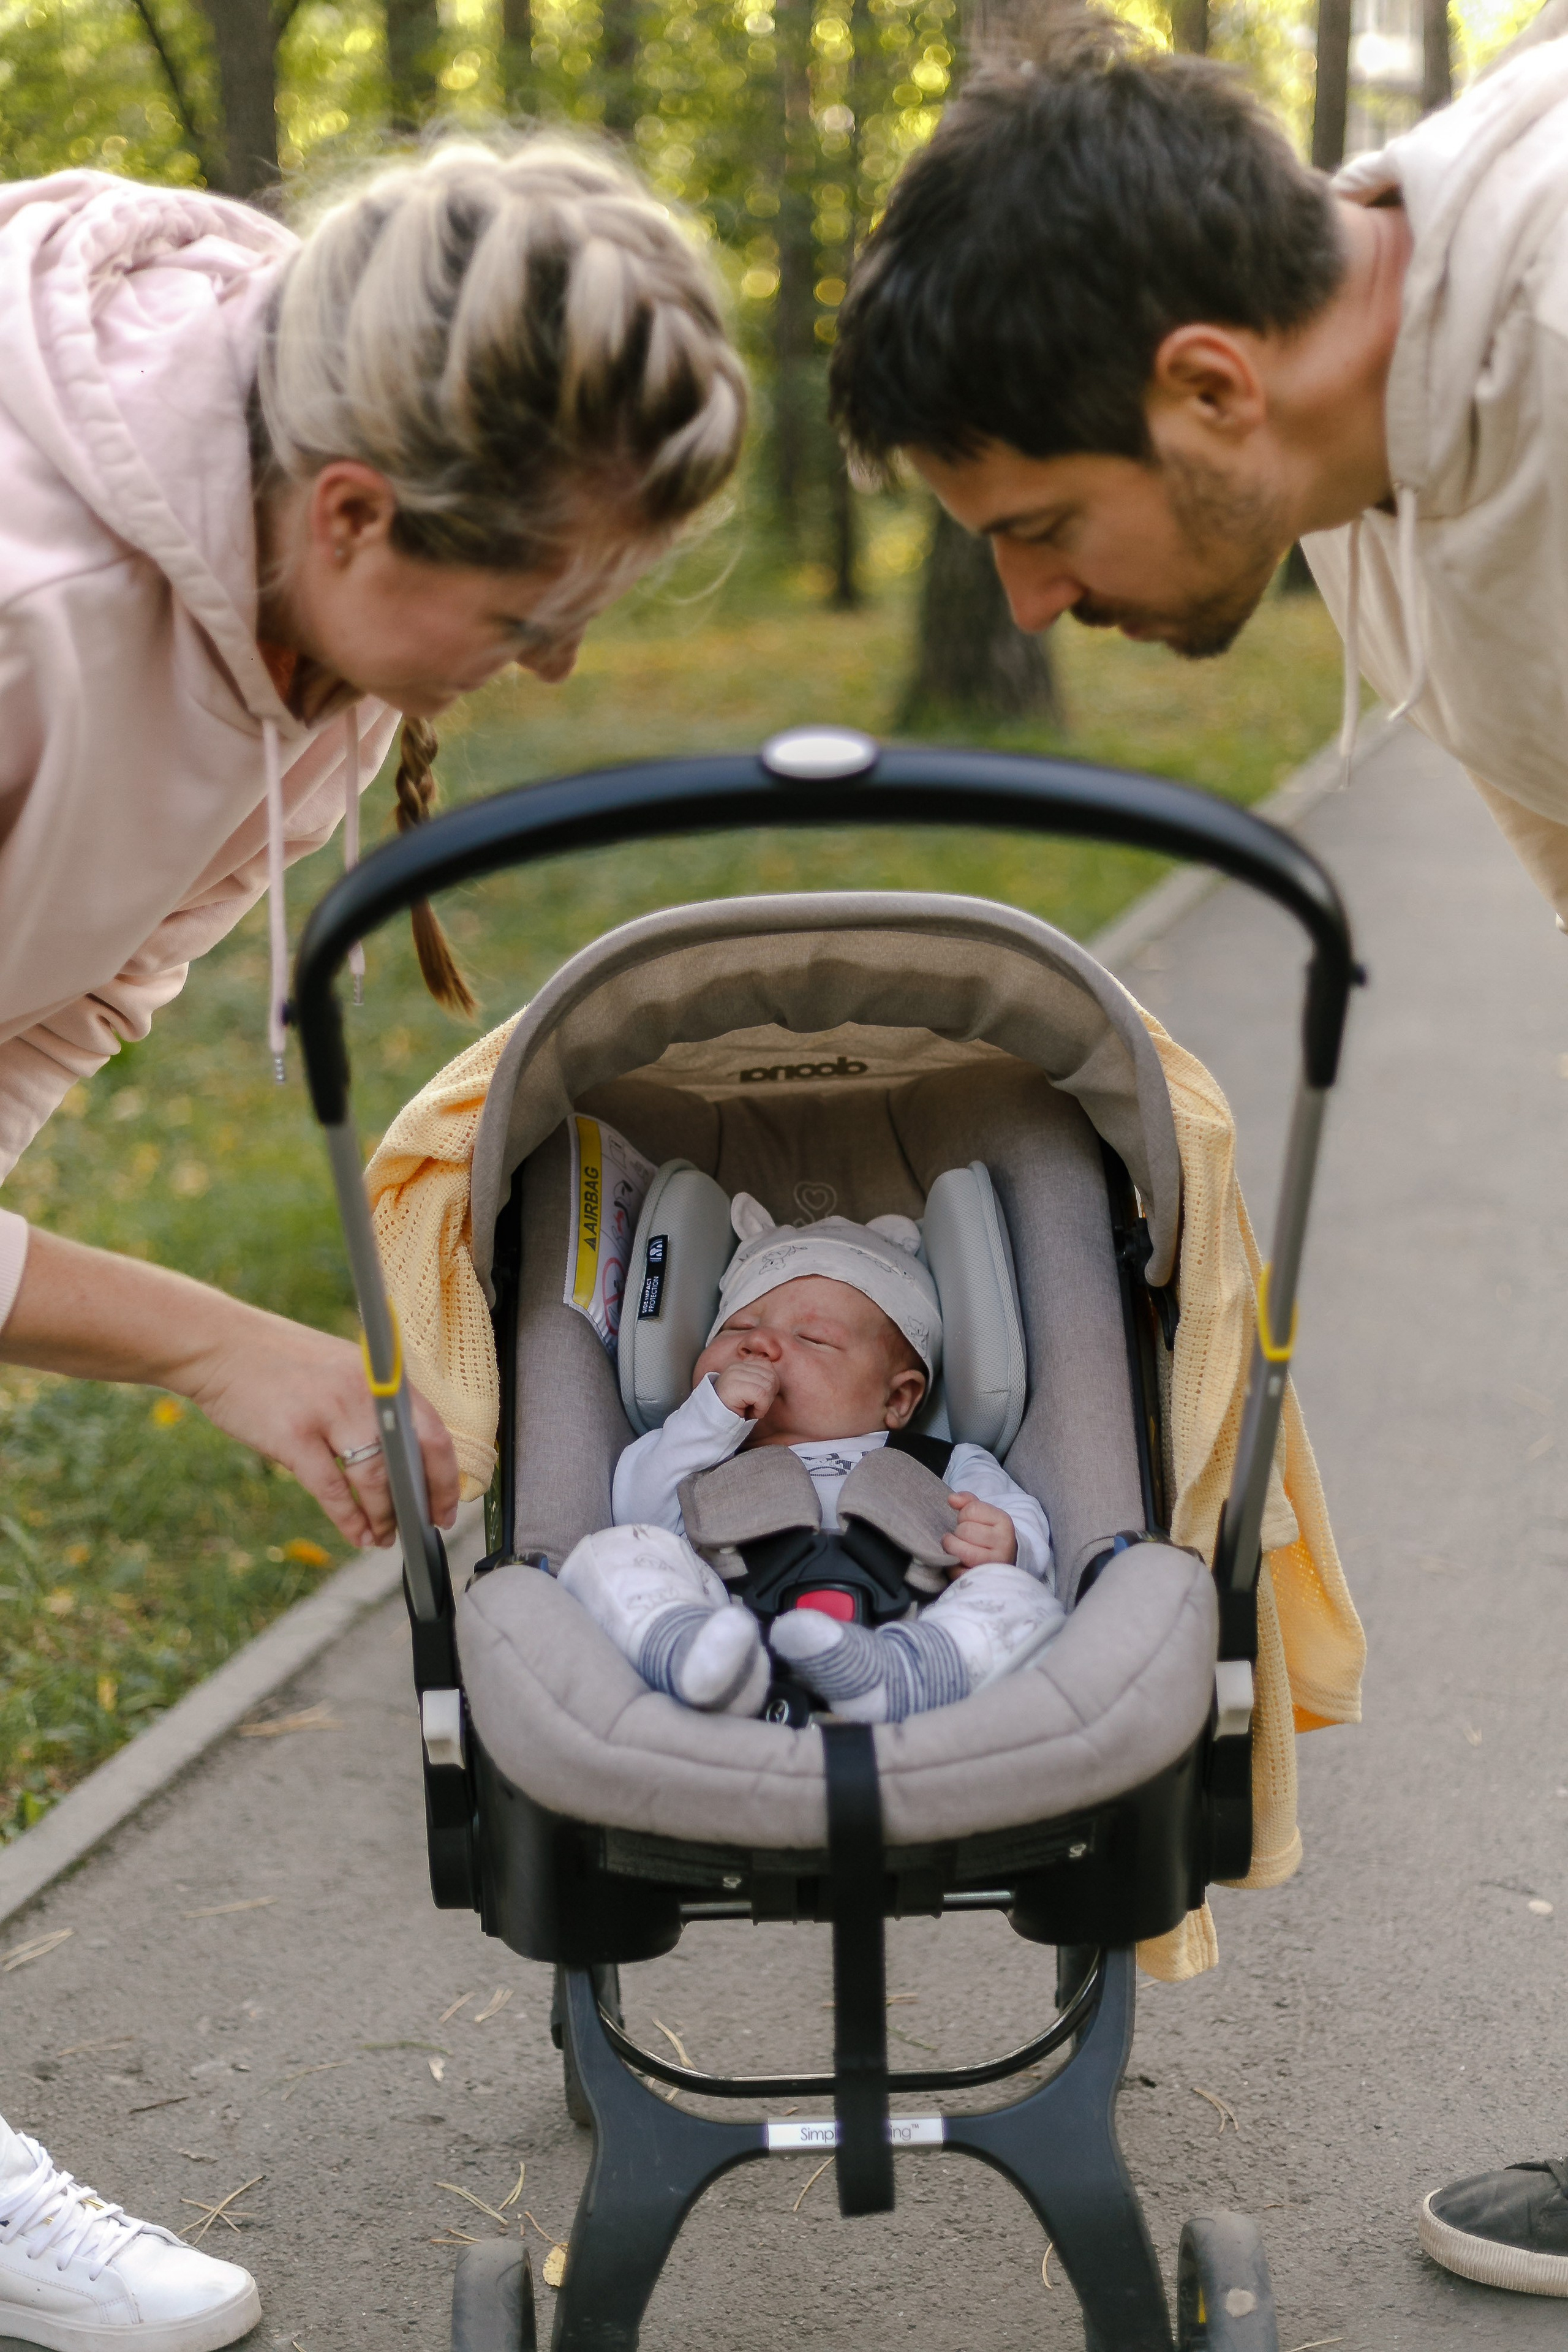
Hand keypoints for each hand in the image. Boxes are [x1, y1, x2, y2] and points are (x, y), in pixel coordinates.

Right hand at [182, 1321, 458, 1550]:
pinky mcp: (294, 1435)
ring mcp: (329, 1413)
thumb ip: (373, 1405)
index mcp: (381, 1377)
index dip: (445, 1476)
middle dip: (422, 1501)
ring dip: (382, 1516)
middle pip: (410, 1460)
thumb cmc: (282, 1362)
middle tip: (424, 1526)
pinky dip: (349, 1518)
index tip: (448, 1505)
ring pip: (374, 1480)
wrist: (222, 1345)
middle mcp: (364, 1393)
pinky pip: (332, 1489)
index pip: (433, 1432)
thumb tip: (402, 1459)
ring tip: (383, 1536)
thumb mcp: (343, 1369)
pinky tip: (357, 1534)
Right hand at [713, 1359, 779, 1421]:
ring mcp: (734, 1375)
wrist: (714, 1422)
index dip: (770, 1384)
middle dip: (770, 1395)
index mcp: (740, 1365)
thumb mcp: (747, 1391)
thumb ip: (759, 1380)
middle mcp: (736, 1367)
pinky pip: (762, 1395)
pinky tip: (751, 1413)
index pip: (767, 1366)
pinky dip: (761, 1408)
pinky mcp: (736, 1387)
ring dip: (765, 1404)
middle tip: (757, 1406)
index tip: (759, 1398)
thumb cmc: (733, 1410)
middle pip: (771, 1376)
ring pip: (768, 1386)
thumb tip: (774, 1380)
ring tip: (752, 1409)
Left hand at [942, 1491, 1017, 1570]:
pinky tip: (958, 1562)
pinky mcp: (983, 1579)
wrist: (1002, 1562)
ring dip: (952, 1548)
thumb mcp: (984, 1515)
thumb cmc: (988, 1535)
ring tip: (956, 1547)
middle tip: (964, 1538)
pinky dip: (952, 1566)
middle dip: (958, 1532)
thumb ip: (968, 1502)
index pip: (971, 1510)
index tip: (970, 1523)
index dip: (963, 1515)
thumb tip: (952, 1499)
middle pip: (965, 1530)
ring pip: (961, 1551)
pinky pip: (957, 1571)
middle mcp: (1004, 1543)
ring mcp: (994, 1564)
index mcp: (1004, 1522)